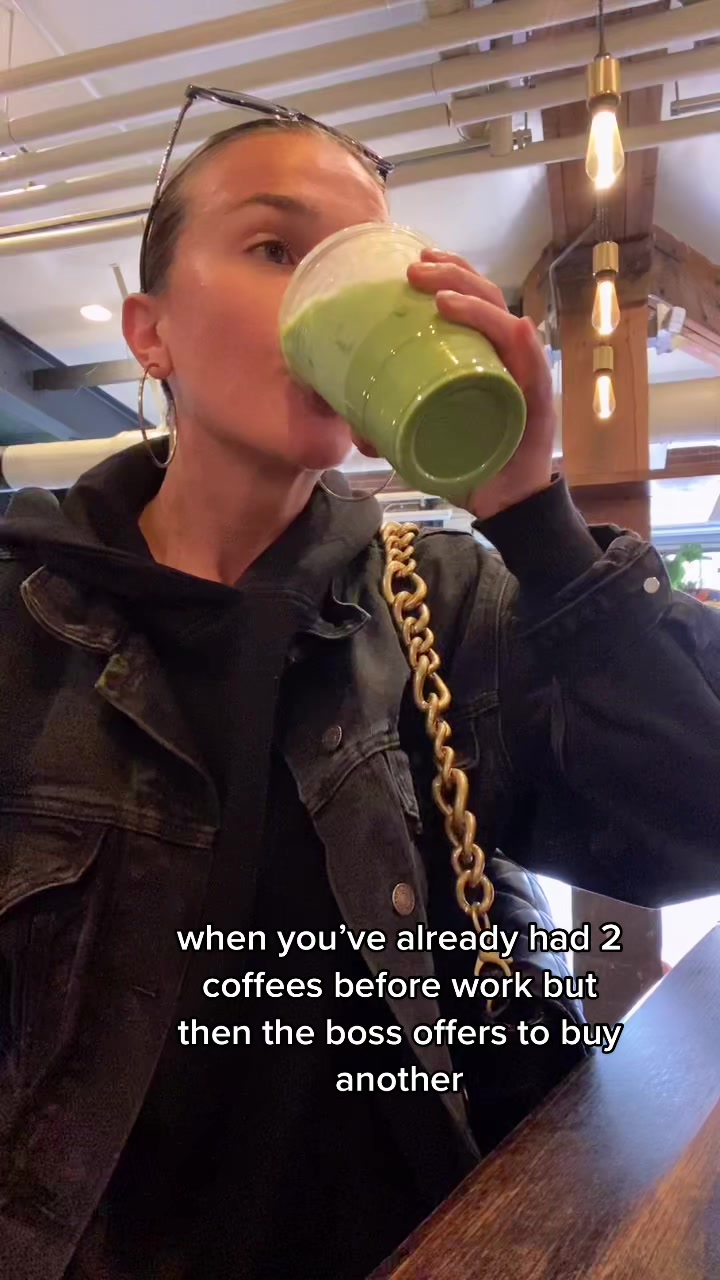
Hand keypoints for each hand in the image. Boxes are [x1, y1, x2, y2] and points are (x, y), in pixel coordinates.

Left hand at [406, 247, 555, 520]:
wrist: (503, 502)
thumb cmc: (465, 460)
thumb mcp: (419, 436)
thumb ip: (388, 425)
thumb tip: (349, 419)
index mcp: (480, 354)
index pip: (470, 299)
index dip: (448, 273)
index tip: (414, 261)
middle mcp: (505, 357)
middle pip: (487, 299)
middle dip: (453, 277)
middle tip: (416, 270)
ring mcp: (523, 378)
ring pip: (508, 325)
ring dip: (478, 305)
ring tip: (443, 298)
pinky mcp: (537, 407)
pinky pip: (536, 372)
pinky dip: (525, 349)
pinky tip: (514, 331)